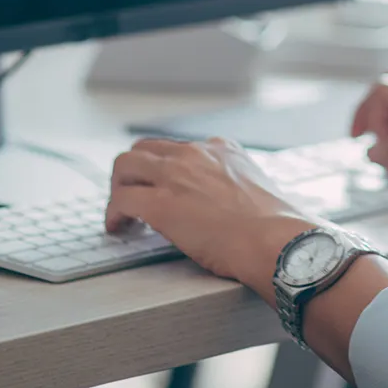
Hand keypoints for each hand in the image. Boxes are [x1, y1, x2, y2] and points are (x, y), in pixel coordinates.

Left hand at [105, 137, 320, 297]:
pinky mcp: (160, 204)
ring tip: (122, 211)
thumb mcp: (257, 187)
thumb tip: (226, 205)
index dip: (164, 168)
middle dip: (133, 172)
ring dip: (118, 187)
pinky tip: (118, 227)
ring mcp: (175, 176)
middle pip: (144, 149)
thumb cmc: (273, 226)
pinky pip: (121, 200)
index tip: (161, 185)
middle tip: (132, 195)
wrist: (274, 240)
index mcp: (221, 149)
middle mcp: (195, 154)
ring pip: (125, 166)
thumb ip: (235, 184)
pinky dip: (113, 213)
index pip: (177, 147)